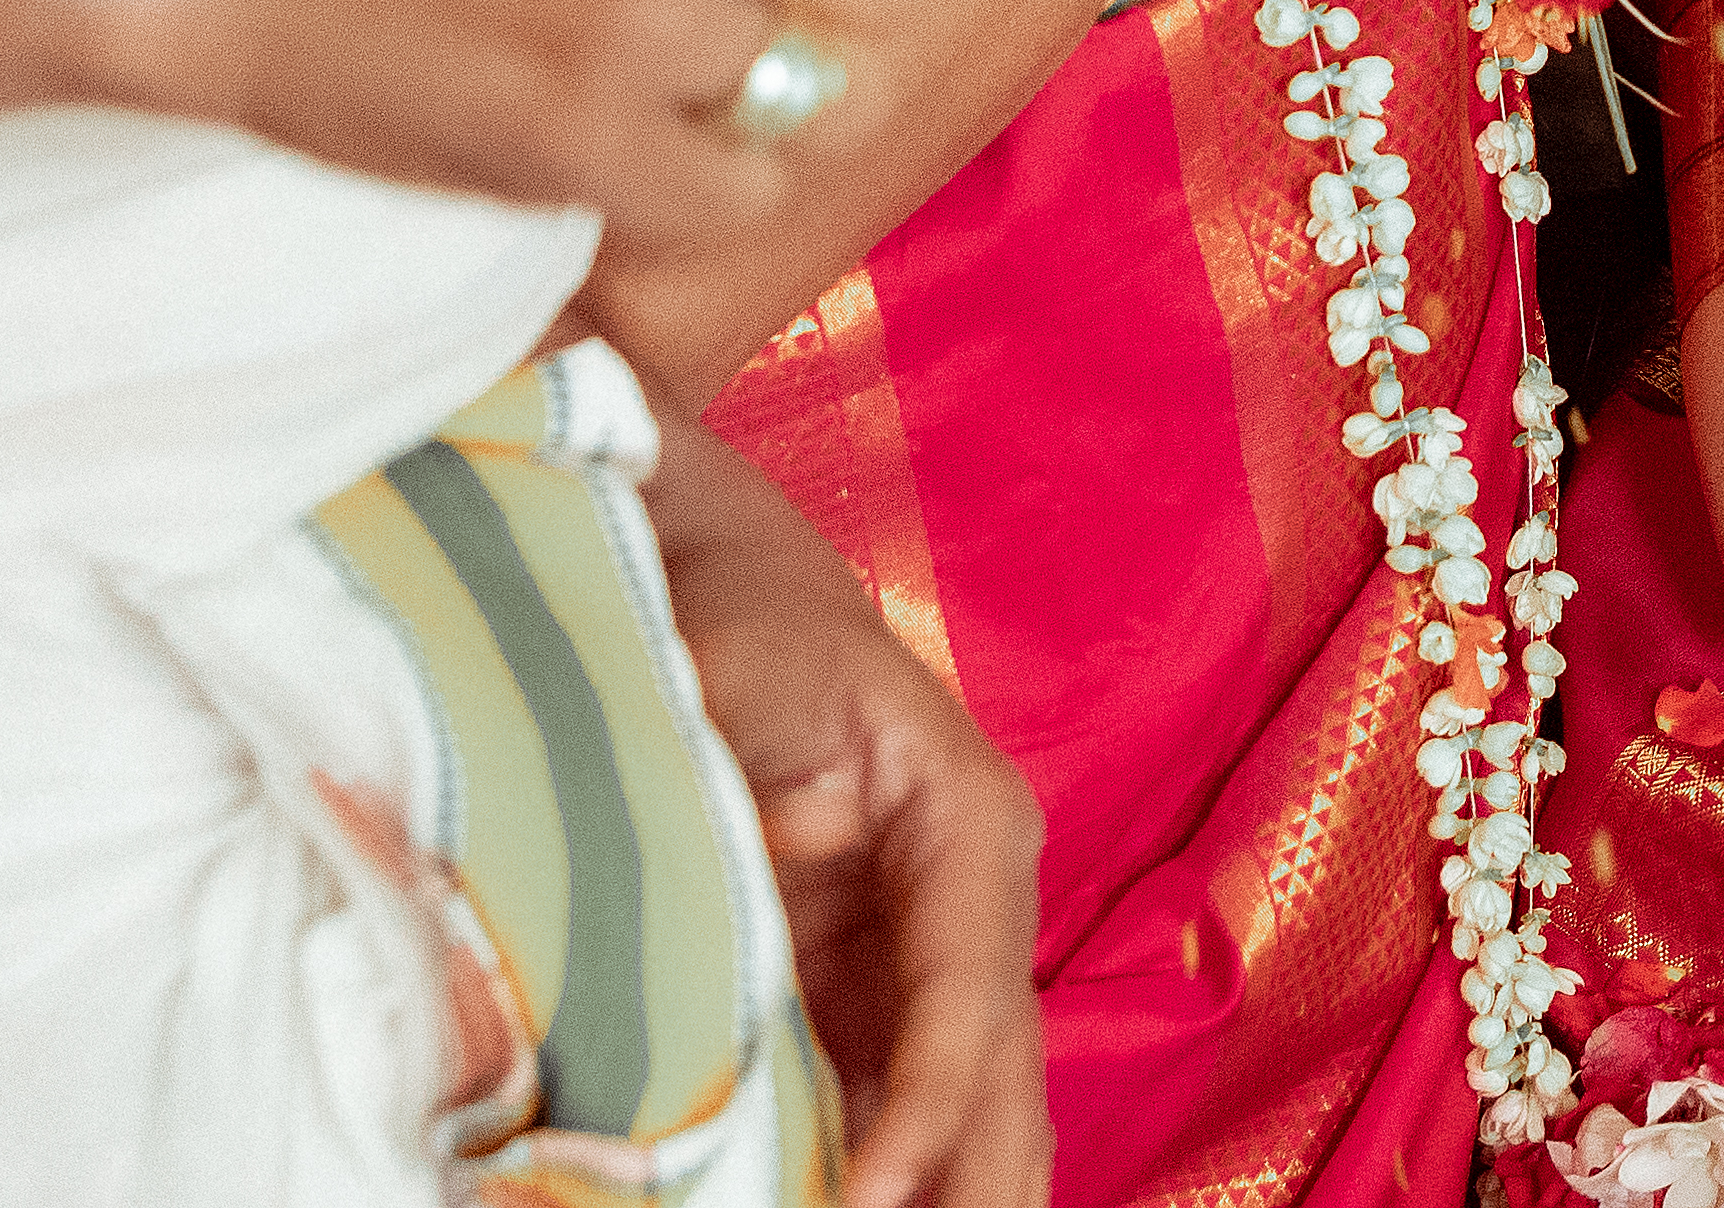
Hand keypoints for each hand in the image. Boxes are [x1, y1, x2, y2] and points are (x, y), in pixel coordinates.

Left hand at [643, 422, 1049, 1207]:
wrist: (723, 577)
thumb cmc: (729, 619)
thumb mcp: (728, 678)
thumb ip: (736, 787)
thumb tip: (752, 876)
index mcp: (965, 820)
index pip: (966, 1001)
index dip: (926, 1112)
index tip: (875, 1200)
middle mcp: (975, 898)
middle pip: (1000, 1078)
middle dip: (968, 1184)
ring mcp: (930, 950)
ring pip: (976, 1106)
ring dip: (954, 1187)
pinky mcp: (870, 985)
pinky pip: (902, 1100)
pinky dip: (894, 1173)